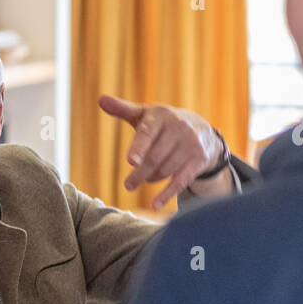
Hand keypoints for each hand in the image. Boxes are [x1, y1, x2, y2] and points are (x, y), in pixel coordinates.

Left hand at [99, 95, 224, 210]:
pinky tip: (155, 204)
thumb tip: (101, 99)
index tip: (131, 161)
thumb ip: (123, 110)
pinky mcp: (199, 159)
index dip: (139, 147)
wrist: (202, 130)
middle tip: (127, 185)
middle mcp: (179, 128)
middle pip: (154, 158)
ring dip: (151, 178)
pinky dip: (167, 194)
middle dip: (139, 174)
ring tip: (145, 179)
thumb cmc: (163, 123)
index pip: (147, 132)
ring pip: (165, 170)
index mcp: (161, 116)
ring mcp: (191, 144)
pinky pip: (181, 180)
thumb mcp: (145, 115)